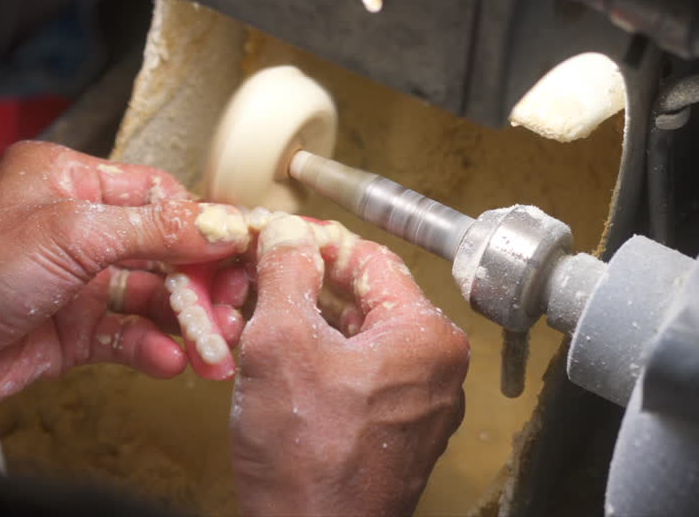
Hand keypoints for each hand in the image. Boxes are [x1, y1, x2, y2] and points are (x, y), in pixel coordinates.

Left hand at [0, 141, 252, 400]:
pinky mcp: (68, 331)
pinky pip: (124, 336)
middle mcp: (72, 227)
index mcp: (66, 182)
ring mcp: (71, 280)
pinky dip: (151, 348)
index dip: (201, 223)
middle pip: (160, 247)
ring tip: (216, 346)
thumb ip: (152, 228)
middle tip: (234, 306)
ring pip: (149, 297)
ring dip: (184, 321)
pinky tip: (169, 361)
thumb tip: (222, 222)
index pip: (154, 195)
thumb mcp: (70, 234)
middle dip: (201, 280)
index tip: (242, 250)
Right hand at [231, 215, 469, 516]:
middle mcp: (438, 369)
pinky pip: (361, 378)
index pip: (371, 259)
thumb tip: (288, 234)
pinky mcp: (397, 434)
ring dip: (310, 325)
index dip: (316, 242)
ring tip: (260, 321)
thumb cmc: (308, 463)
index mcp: (426, 336)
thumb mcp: (280, 343)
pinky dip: (321, 364)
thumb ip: (286, 273)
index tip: (280, 238)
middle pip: (367, 299)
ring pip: (360, 340)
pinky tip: (279, 368)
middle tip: (262, 278)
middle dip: (308, 286)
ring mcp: (421, 406)